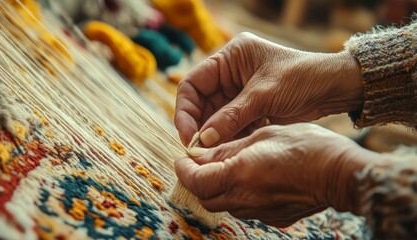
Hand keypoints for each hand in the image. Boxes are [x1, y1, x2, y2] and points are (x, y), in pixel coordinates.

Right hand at [175, 32, 362, 146]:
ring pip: (215, 117)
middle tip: (198, 151)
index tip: (188, 135)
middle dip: (200, 127)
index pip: (193, 83)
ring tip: (212, 155)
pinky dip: (229, 139)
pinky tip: (228, 152)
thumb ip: (232, 116)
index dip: (185, 110)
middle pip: (201, 103)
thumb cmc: (303, 77)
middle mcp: (230, 74)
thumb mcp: (264, 95)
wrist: (335, 87)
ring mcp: (240, 92)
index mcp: (230, 58)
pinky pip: (231, 125)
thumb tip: (202, 140)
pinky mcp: (250, 108)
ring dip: (214, 136)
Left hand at [175, 123, 375, 226]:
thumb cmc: (306, 146)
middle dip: (196, 180)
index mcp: (239, 175)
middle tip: (199, 162)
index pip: (195, 180)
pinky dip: (237, 194)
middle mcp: (245, 199)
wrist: (341, 172)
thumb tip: (199, 153)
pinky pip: (245, 208)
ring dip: (216, 188)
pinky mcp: (273, 217)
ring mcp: (259, 212)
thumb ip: (227, 149)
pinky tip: (248, 178)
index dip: (183, 170)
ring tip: (223, 167)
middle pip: (205, 197)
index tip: (182, 159)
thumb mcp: (262, 136)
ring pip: (224, 204)